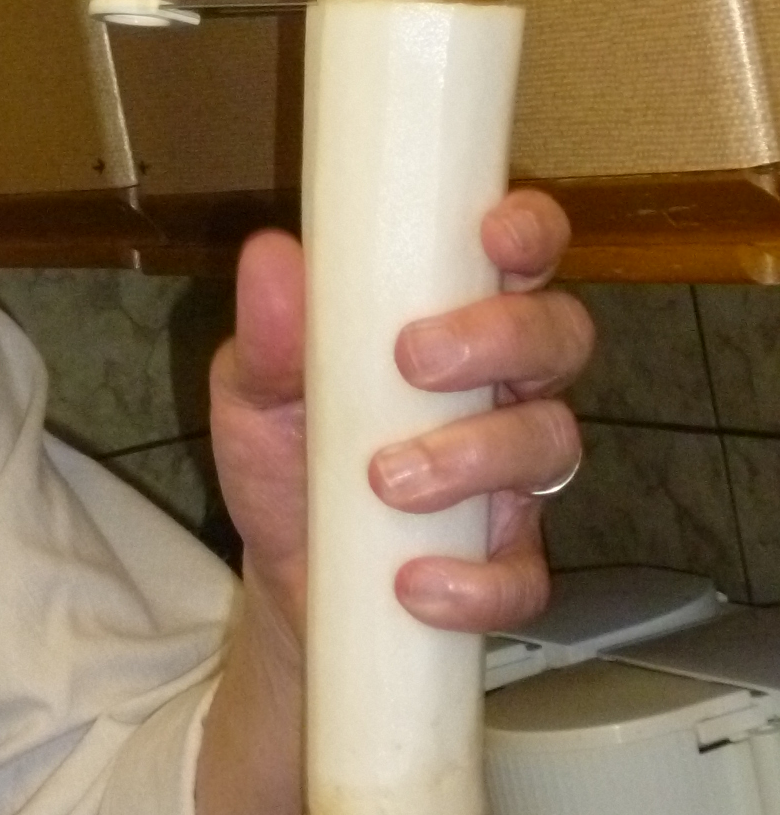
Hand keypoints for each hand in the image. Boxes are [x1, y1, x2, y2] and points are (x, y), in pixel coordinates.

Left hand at [210, 191, 592, 643]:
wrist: (286, 576)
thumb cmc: (289, 454)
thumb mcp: (255, 392)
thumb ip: (268, 335)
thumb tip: (270, 255)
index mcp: (453, 321)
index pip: (521, 256)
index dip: (529, 232)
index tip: (492, 236)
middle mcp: (503, 387)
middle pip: (559, 335)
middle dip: (502, 339)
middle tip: (415, 362)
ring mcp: (515, 478)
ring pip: (552, 442)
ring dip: (474, 457)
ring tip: (386, 481)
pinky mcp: (507, 564)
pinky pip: (526, 575)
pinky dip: (474, 583)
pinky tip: (413, 582)